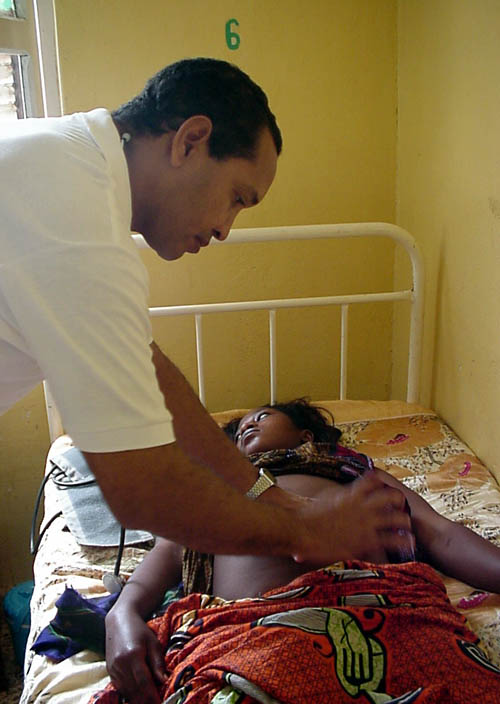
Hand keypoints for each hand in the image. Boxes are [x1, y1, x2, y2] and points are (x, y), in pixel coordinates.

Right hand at [105, 608, 164, 703]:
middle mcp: (121, 664)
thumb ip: (158, 663)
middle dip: (146, 701)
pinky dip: (129, 694)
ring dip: (138, 700)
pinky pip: (120, 688)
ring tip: (149, 702)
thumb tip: (164, 681)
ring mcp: (113, 668)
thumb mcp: (153, 643)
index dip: (152, 695)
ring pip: (126, 691)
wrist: (119, 621)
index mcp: (133, 655)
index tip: (160, 703)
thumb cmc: (140, 630)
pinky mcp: (109, 671)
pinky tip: (138, 697)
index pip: (144, 681)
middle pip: (134, 690)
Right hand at [294, 472, 414, 564]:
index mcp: (350, 493)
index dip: (380, 482)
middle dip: (398, 500)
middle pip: (390, 496)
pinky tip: (407, 543)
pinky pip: (391, 540)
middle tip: (400, 506)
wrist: (302, 530)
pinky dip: (401, 541)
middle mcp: (362, 505)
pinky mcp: (367, 540)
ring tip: (408, 525)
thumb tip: (332, 496)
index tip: (384, 485)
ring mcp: (366, 523)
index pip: (372, 480)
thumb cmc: (307, 517)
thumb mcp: (322, 499)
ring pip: (396, 518)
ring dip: (404, 521)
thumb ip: (333, 497)